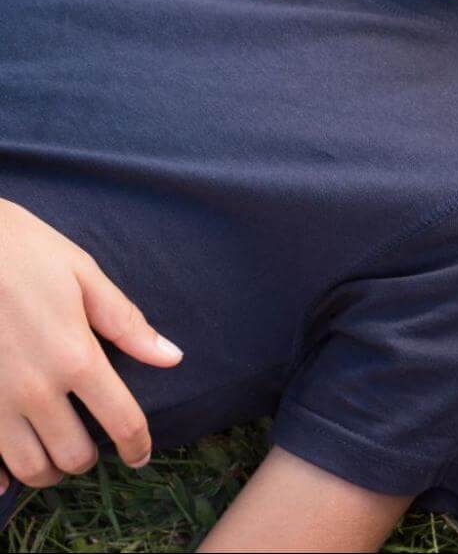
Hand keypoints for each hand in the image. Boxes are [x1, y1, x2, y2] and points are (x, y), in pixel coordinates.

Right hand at [0, 199, 179, 489]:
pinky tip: (10, 469)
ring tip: (55, 450)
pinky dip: (1, 476)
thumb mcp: (83, 275)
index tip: (141, 455)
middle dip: (90, 458)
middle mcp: (35, 389)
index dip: (138, 446)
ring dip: (49, 468)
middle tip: (92, 444)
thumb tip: (171, 357)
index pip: (121, 421)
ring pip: (29, 468)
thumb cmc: (23, 252)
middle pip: (74, 456)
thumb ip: (126, 323)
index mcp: (76, 356)